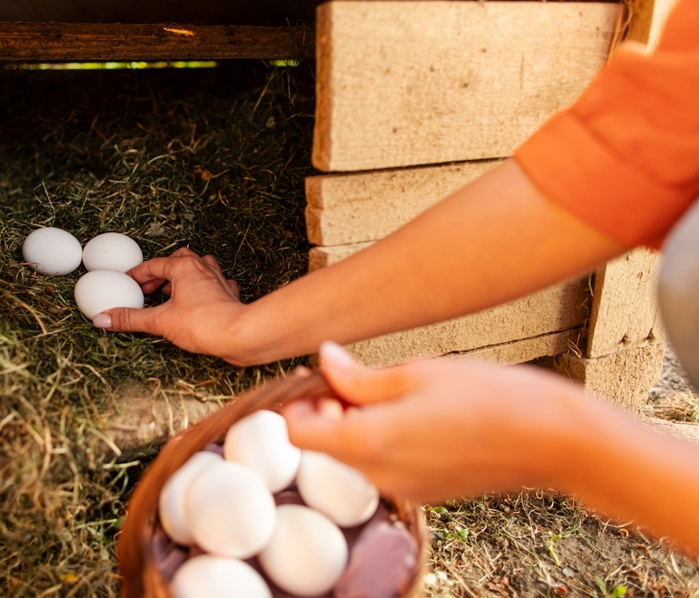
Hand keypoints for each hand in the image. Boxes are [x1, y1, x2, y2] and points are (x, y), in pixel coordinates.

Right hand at [94, 248, 250, 363]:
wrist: (240, 334)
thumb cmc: (204, 324)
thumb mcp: (160, 322)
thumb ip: (131, 319)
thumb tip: (104, 319)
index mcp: (184, 268)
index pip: (153, 265)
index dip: (137, 275)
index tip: (128, 283)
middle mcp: (202, 268)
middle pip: (178, 259)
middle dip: (161, 272)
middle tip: (150, 289)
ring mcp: (218, 280)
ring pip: (200, 267)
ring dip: (184, 276)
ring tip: (172, 291)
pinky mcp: (230, 295)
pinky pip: (217, 283)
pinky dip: (205, 288)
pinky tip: (201, 300)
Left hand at [283, 342, 587, 503]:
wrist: (555, 440)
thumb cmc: (492, 396)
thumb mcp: (417, 373)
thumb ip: (360, 376)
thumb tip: (325, 361)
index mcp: (370, 442)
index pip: (298, 433)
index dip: (298, 403)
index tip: (318, 380)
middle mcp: (380, 476)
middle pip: (324, 446)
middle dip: (328, 412)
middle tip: (354, 378)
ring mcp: (405, 490)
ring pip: (354, 456)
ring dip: (357, 426)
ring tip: (394, 393)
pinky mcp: (427, 493)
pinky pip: (386, 467)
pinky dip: (385, 442)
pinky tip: (418, 416)